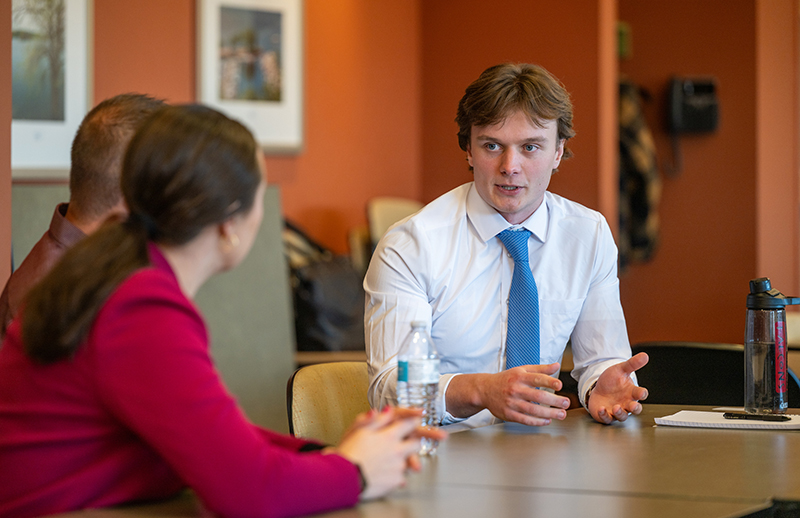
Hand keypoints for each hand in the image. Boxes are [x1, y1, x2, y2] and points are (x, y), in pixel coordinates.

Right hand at [333, 406, 447, 500]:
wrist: (342, 477)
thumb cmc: (348, 452)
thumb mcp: (358, 430)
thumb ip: (376, 419)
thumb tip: (388, 410)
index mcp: (389, 435)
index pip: (410, 423)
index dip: (414, 419)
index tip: (418, 418)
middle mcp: (397, 450)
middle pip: (417, 443)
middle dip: (415, 441)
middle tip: (410, 442)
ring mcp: (398, 467)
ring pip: (408, 460)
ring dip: (403, 459)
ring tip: (386, 461)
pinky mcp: (395, 481)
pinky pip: (401, 476)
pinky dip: (395, 474)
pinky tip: (383, 473)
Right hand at [447, 363, 571, 426]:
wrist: (484, 390)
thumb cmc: (506, 379)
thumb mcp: (521, 370)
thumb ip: (540, 369)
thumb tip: (557, 366)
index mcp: (519, 377)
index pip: (536, 378)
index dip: (549, 381)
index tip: (560, 385)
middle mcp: (515, 389)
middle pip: (538, 396)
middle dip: (554, 401)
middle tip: (566, 403)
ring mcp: (511, 403)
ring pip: (533, 410)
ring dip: (549, 413)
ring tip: (561, 414)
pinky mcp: (508, 414)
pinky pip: (525, 420)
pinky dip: (537, 421)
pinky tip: (547, 420)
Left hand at [588, 352, 648, 423]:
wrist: (598, 388)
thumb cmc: (612, 381)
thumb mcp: (620, 370)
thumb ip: (632, 364)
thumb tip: (644, 355)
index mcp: (631, 392)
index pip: (640, 394)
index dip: (642, 394)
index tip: (642, 393)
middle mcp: (626, 403)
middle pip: (635, 409)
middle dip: (635, 409)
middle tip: (633, 406)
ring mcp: (617, 410)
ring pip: (622, 416)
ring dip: (620, 413)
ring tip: (616, 407)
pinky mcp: (607, 415)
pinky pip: (607, 418)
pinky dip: (605, 415)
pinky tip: (602, 409)